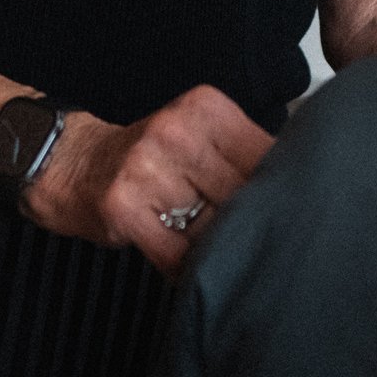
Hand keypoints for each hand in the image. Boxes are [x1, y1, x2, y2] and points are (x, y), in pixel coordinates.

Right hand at [23, 85, 273, 270]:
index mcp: (204, 109)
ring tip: (218, 249)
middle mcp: (175, 132)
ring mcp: (147, 169)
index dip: (281, 191)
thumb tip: (302, 189)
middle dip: (251, 223)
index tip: (289, 211)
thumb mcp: (198, 133)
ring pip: (212, 226)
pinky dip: (189, 267)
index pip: (265, 155)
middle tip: (257, 240)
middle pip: (241, 193)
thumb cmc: (147, 155)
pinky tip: (190, 265)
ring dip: (220, 248)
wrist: (75, 163)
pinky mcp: (125, 207)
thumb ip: (243, 153)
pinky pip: (176, 253)